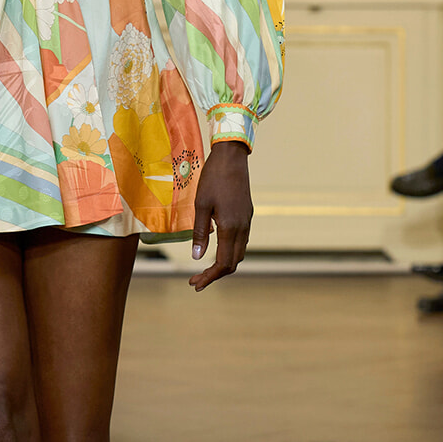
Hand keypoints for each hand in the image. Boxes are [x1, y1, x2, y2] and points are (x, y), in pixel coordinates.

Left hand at [189, 141, 252, 290]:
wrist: (232, 157)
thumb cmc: (213, 178)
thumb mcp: (200, 205)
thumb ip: (200, 232)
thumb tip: (197, 257)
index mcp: (230, 227)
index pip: (223, 263)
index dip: (210, 277)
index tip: (195, 284)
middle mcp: (242, 227)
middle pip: (233, 262)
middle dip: (215, 274)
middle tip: (196, 280)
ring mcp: (247, 221)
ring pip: (239, 252)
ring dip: (223, 264)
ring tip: (204, 269)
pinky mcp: (247, 214)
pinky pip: (240, 240)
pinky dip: (229, 251)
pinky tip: (215, 249)